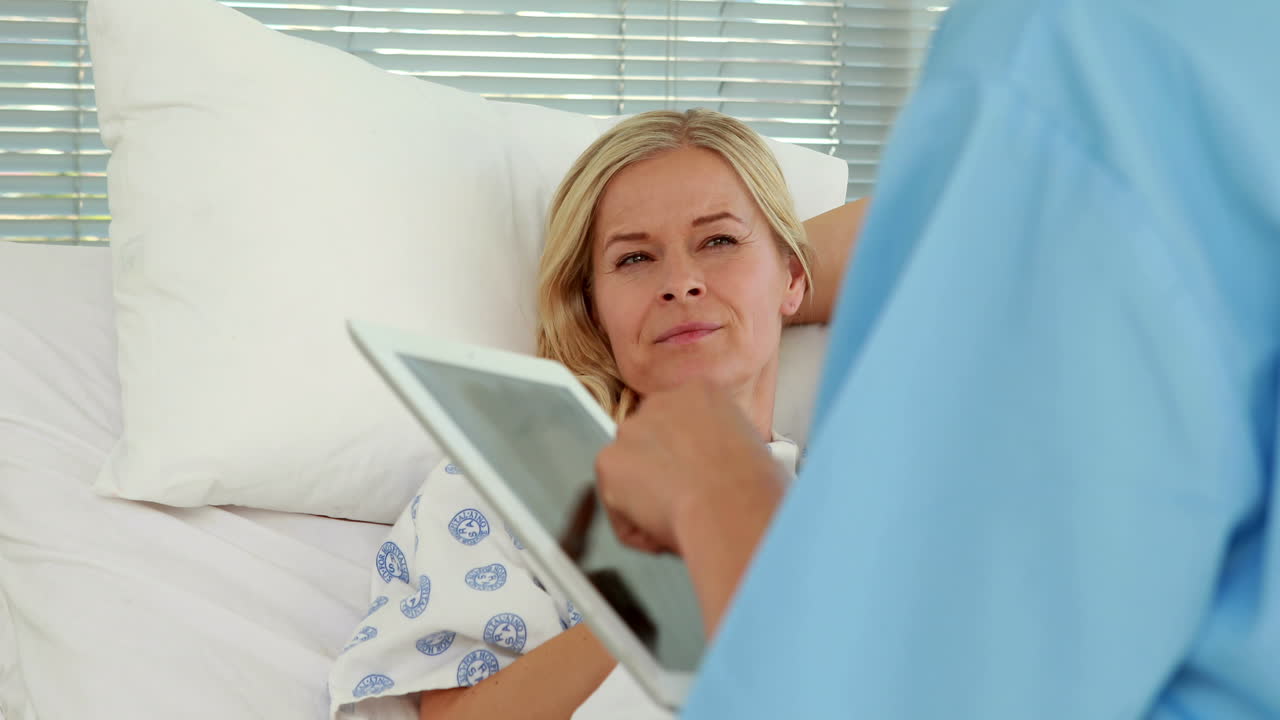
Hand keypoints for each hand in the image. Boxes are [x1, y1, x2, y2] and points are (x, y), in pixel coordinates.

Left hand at [594, 381, 783, 554]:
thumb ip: (721, 446)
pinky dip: (637, 528)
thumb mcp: (752, 448)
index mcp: (701, 392)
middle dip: (663, 473)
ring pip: (632, 475)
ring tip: (681, 519)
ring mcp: (631, 430)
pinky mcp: (608, 462)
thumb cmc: (755, 488)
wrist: (732, 508)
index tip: (701, 477)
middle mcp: (661, 402)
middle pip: (651, 442)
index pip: (681, 422)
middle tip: (688, 501)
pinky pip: (618, 507)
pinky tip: (665, 532)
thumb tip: (720, 468)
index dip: (689, 456)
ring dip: (649, 501)